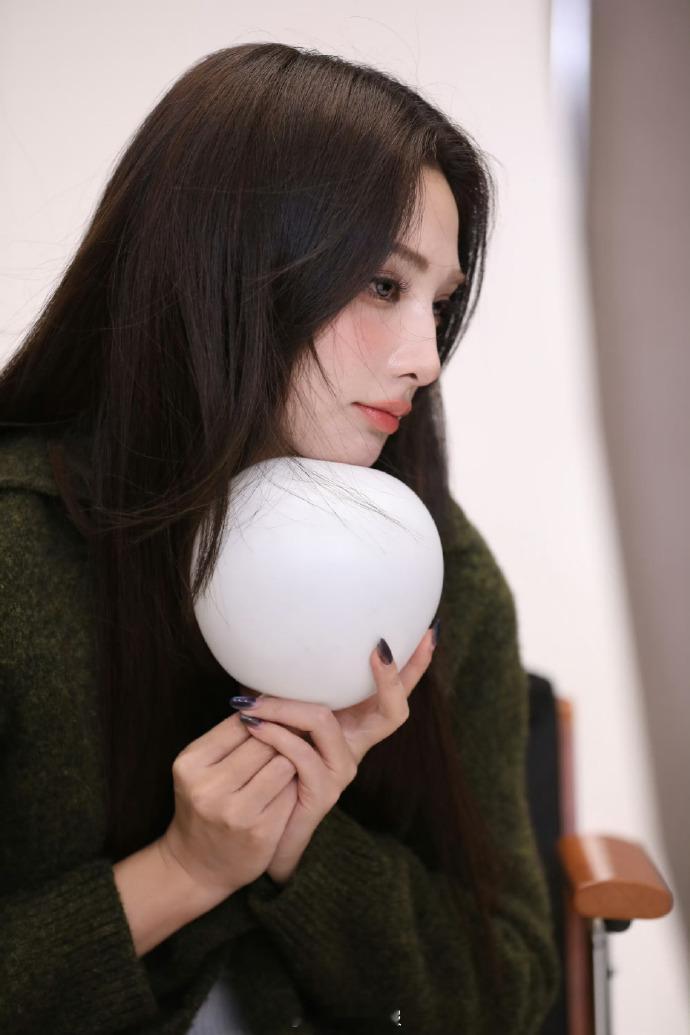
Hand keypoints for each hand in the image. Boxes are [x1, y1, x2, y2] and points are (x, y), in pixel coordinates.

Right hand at [159, 713, 298, 904]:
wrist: (196, 866)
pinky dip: (295, 786)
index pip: (241, 723)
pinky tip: (291, 788)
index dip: (263, 719)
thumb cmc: (204, 805)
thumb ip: (228, 733)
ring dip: (291, 760)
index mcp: (190, 764)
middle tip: (292, 738)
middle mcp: (208, 788)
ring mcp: (235, 812)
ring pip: (284, 762)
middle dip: (280, 738)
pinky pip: (292, 791)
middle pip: (265, 740)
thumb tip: (264, 692)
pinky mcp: (260, 831)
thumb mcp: (201, 767)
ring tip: (290, 763)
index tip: (274, 721)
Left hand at [234, 627, 437, 882]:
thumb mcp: (280, 721)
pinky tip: (251, 726)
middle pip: (394, 712)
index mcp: (352, 726)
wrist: (259, 827)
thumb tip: (270, 648)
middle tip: (381, 649)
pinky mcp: (322, 793)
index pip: (393, 693)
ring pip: (325, 723)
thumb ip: (285, 691)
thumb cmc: (268, 767)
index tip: (427, 632)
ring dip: (287, 706)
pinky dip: (274, 735)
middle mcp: (356, 747)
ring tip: (254, 701)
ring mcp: (342, 770)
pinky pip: (301, 754)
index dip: (415, 666)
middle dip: (393, 678)